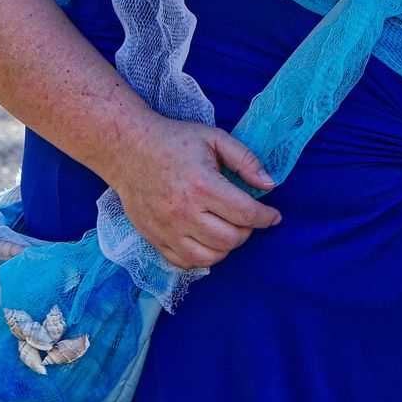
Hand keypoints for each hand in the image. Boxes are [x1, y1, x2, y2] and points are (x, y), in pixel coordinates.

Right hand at [102, 115, 278, 268]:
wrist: (127, 149)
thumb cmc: (174, 141)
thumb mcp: (214, 138)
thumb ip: (246, 160)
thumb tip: (270, 185)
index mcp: (202, 185)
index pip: (246, 214)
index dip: (266, 218)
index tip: (273, 216)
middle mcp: (184, 212)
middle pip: (231, 239)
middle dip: (248, 230)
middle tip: (246, 217)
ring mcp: (167, 229)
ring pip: (211, 257)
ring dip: (227, 246)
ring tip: (228, 228)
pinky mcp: (154, 239)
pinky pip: (186, 262)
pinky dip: (203, 256)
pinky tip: (207, 239)